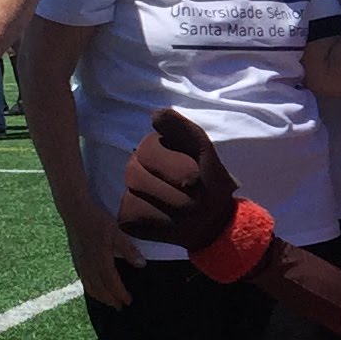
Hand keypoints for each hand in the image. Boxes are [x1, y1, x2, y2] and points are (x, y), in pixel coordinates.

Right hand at [64, 202, 140, 308]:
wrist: (75, 211)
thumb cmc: (97, 220)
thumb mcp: (117, 233)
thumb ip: (129, 250)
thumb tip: (142, 265)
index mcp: (101, 260)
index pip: (112, 283)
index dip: (120, 294)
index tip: (128, 302)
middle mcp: (89, 265)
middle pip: (100, 288)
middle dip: (110, 299)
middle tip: (120, 307)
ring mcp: (80, 263)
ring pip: (90, 286)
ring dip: (100, 297)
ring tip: (108, 302)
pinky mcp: (76, 259)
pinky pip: (83, 279)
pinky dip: (90, 288)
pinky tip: (94, 289)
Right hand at [117, 108, 243, 252]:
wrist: (214, 219)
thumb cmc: (210, 182)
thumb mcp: (206, 154)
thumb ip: (185, 131)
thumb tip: (155, 115)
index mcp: (152, 146)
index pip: (149, 151)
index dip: (177, 169)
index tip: (197, 179)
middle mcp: (134, 166)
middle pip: (138, 177)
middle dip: (175, 192)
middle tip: (196, 200)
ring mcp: (127, 191)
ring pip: (136, 198)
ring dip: (170, 209)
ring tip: (187, 210)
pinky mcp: (126, 216)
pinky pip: (134, 217)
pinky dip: (159, 224)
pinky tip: (171, 222)